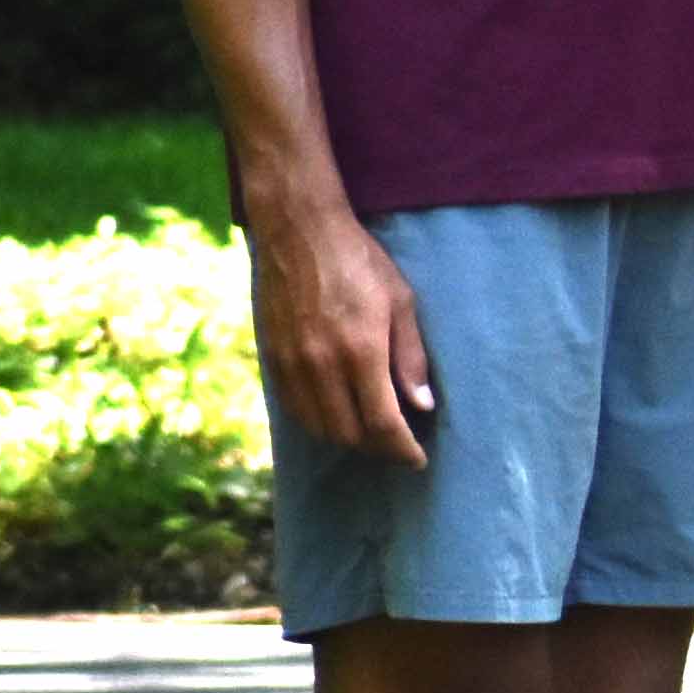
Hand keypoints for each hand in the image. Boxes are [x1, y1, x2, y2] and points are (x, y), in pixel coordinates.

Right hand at [255, 204, 432, 467]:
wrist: (299, 233)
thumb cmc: (359, 262)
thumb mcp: (401, 302)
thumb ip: (411, 358)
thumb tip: (422, 406)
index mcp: (360, 351)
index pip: (383, 423)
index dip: (402, 449)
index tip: (417, 459)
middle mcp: (322, 365)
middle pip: (350, 434)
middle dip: (378, 448)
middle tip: (399, 446)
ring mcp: (292, 364)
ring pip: (319, 427)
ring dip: (348, 439)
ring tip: (372, 434)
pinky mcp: (272, 358)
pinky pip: (294, 409)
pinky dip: (318, 422)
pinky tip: (338, 414)